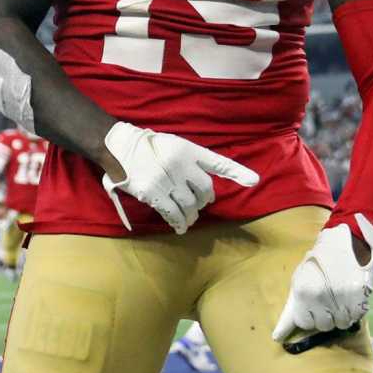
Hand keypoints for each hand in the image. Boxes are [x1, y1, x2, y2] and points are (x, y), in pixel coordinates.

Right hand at [99, 121, 257, 233]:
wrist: (119, 146)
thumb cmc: (148, 147)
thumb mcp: (173, 145)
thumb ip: (190, 161)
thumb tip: (203, 187)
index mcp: (189, 150)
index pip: (218, 162)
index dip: (237, 172)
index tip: (254, 181)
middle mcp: (181, 164)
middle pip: (205, 190)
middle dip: (204, 201)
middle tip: (199, 204)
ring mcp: (167, 180)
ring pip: (190, 205)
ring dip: (192, 215)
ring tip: (190, 218)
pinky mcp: (153, 193)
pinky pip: (173, 213)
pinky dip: (179, 223)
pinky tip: (180, 227)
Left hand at [273, 216, 372, 347]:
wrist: (345, 240)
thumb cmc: (318, 263)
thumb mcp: (299, 280)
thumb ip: (291, 309)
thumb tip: (276, 337)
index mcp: (302, 292)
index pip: (304, 323)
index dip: (310, 317)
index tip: (313, 308)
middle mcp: (320, 296)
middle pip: (324, 326)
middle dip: (326, 317)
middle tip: (328, 301)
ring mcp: (340, 296)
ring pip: (342, 323)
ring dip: (341, 315)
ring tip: (340, 298)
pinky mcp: (359, 295)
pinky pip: (357, 316)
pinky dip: (355, 311)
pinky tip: (351, 297)